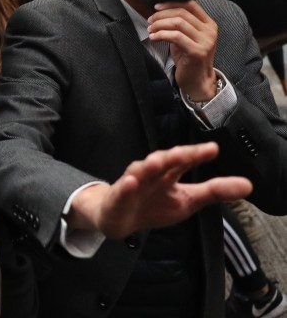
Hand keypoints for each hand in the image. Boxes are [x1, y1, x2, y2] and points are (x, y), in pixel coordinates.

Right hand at [67, 142, 251, 238]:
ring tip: (157, 162)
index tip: (213, 149)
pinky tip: (132, 182)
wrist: (118, 218)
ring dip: (148, 166)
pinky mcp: (118, 198)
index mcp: (168, 173)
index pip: (183, 161)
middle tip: (184, 153)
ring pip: (140, 172)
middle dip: (172, 156)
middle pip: (162, 161)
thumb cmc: (153, 205)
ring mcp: (132, 184)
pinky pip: (121, 191)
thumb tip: (248, 185)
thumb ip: (214, 191)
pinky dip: (126, 187)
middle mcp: (150, 173)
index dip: (196, 155)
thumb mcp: (188, 200)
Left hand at [148, 0, 217, 101]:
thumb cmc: (188, 58)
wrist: (198, 80)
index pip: (190, 4)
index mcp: (208, 24)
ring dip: (160, 24)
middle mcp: (210, 31)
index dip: (171, 3)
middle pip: (182, 13)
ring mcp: (205, 41)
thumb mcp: (186, 37)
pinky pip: (176, 36)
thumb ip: (180, 24)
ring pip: (178, 23)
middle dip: (162, 15)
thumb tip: (160, 11)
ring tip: (150, 29)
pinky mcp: (197, 52)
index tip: (156, 6)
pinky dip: (161, 34)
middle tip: (150, 20)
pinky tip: (153, 37)